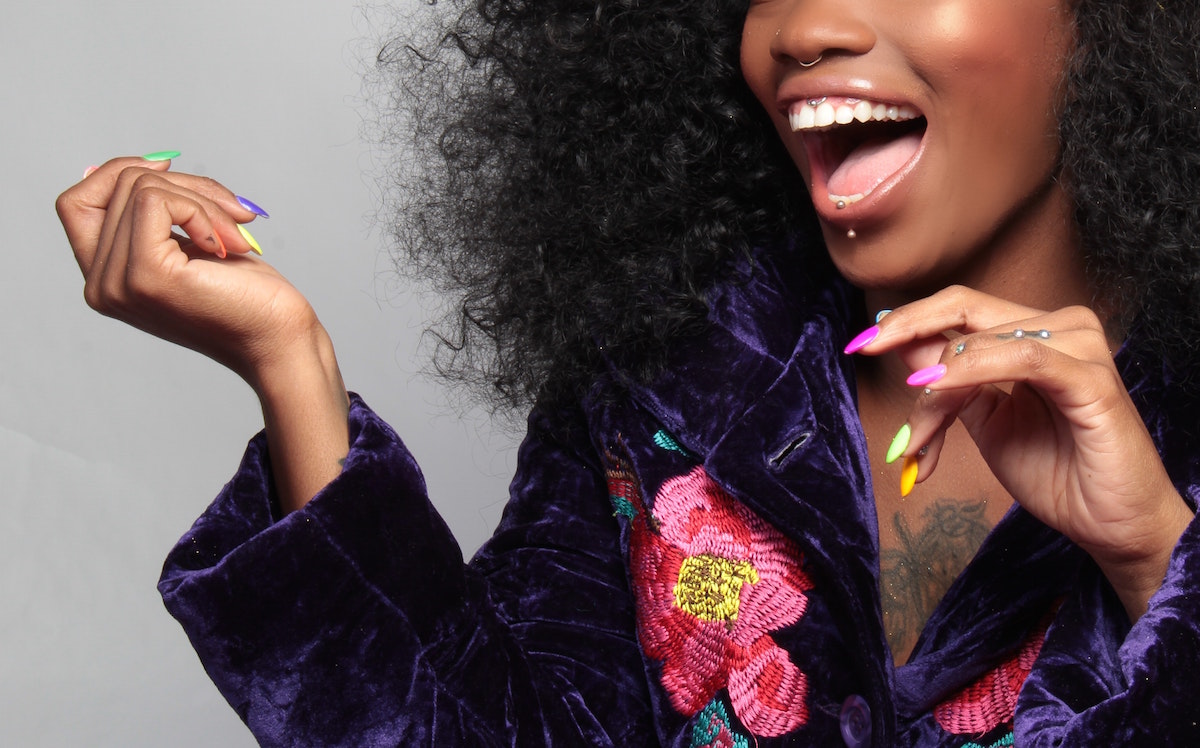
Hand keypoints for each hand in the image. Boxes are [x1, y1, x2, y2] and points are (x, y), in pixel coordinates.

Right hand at [57, 156, 349, 511]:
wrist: (279, 339)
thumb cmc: (247, 296)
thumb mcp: (191, 243)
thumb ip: (154, 216)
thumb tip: (129, 165)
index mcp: (105, 280)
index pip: (76, 203)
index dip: (118, 172)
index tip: (169, 169)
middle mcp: (100, 286)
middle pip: (119, 186)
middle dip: (187, 185)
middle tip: (233, 215)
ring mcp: (119, 283)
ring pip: (141, 188)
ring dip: (204, 199)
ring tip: (236, 236)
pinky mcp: (146, 274)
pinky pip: (155, 200)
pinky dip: (201, 209)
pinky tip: (227, 245)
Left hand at [849, 286, 1193, 618]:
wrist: (1108, 524)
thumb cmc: (1054, 471)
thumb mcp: (983, 420)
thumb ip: (949, 381)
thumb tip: (901, 344)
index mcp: (1034, 332)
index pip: (959, 307)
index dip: (907, 319)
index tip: (858, 341)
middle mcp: (1060, 326)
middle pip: (963, 309)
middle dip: (906, 336)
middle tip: (862, 350)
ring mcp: (1080, 348)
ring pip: (979, 343)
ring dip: (935, 388)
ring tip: (920, 439)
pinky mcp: (1092, 379)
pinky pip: (1021, 358)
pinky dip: (971, 371)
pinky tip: (938, 388)